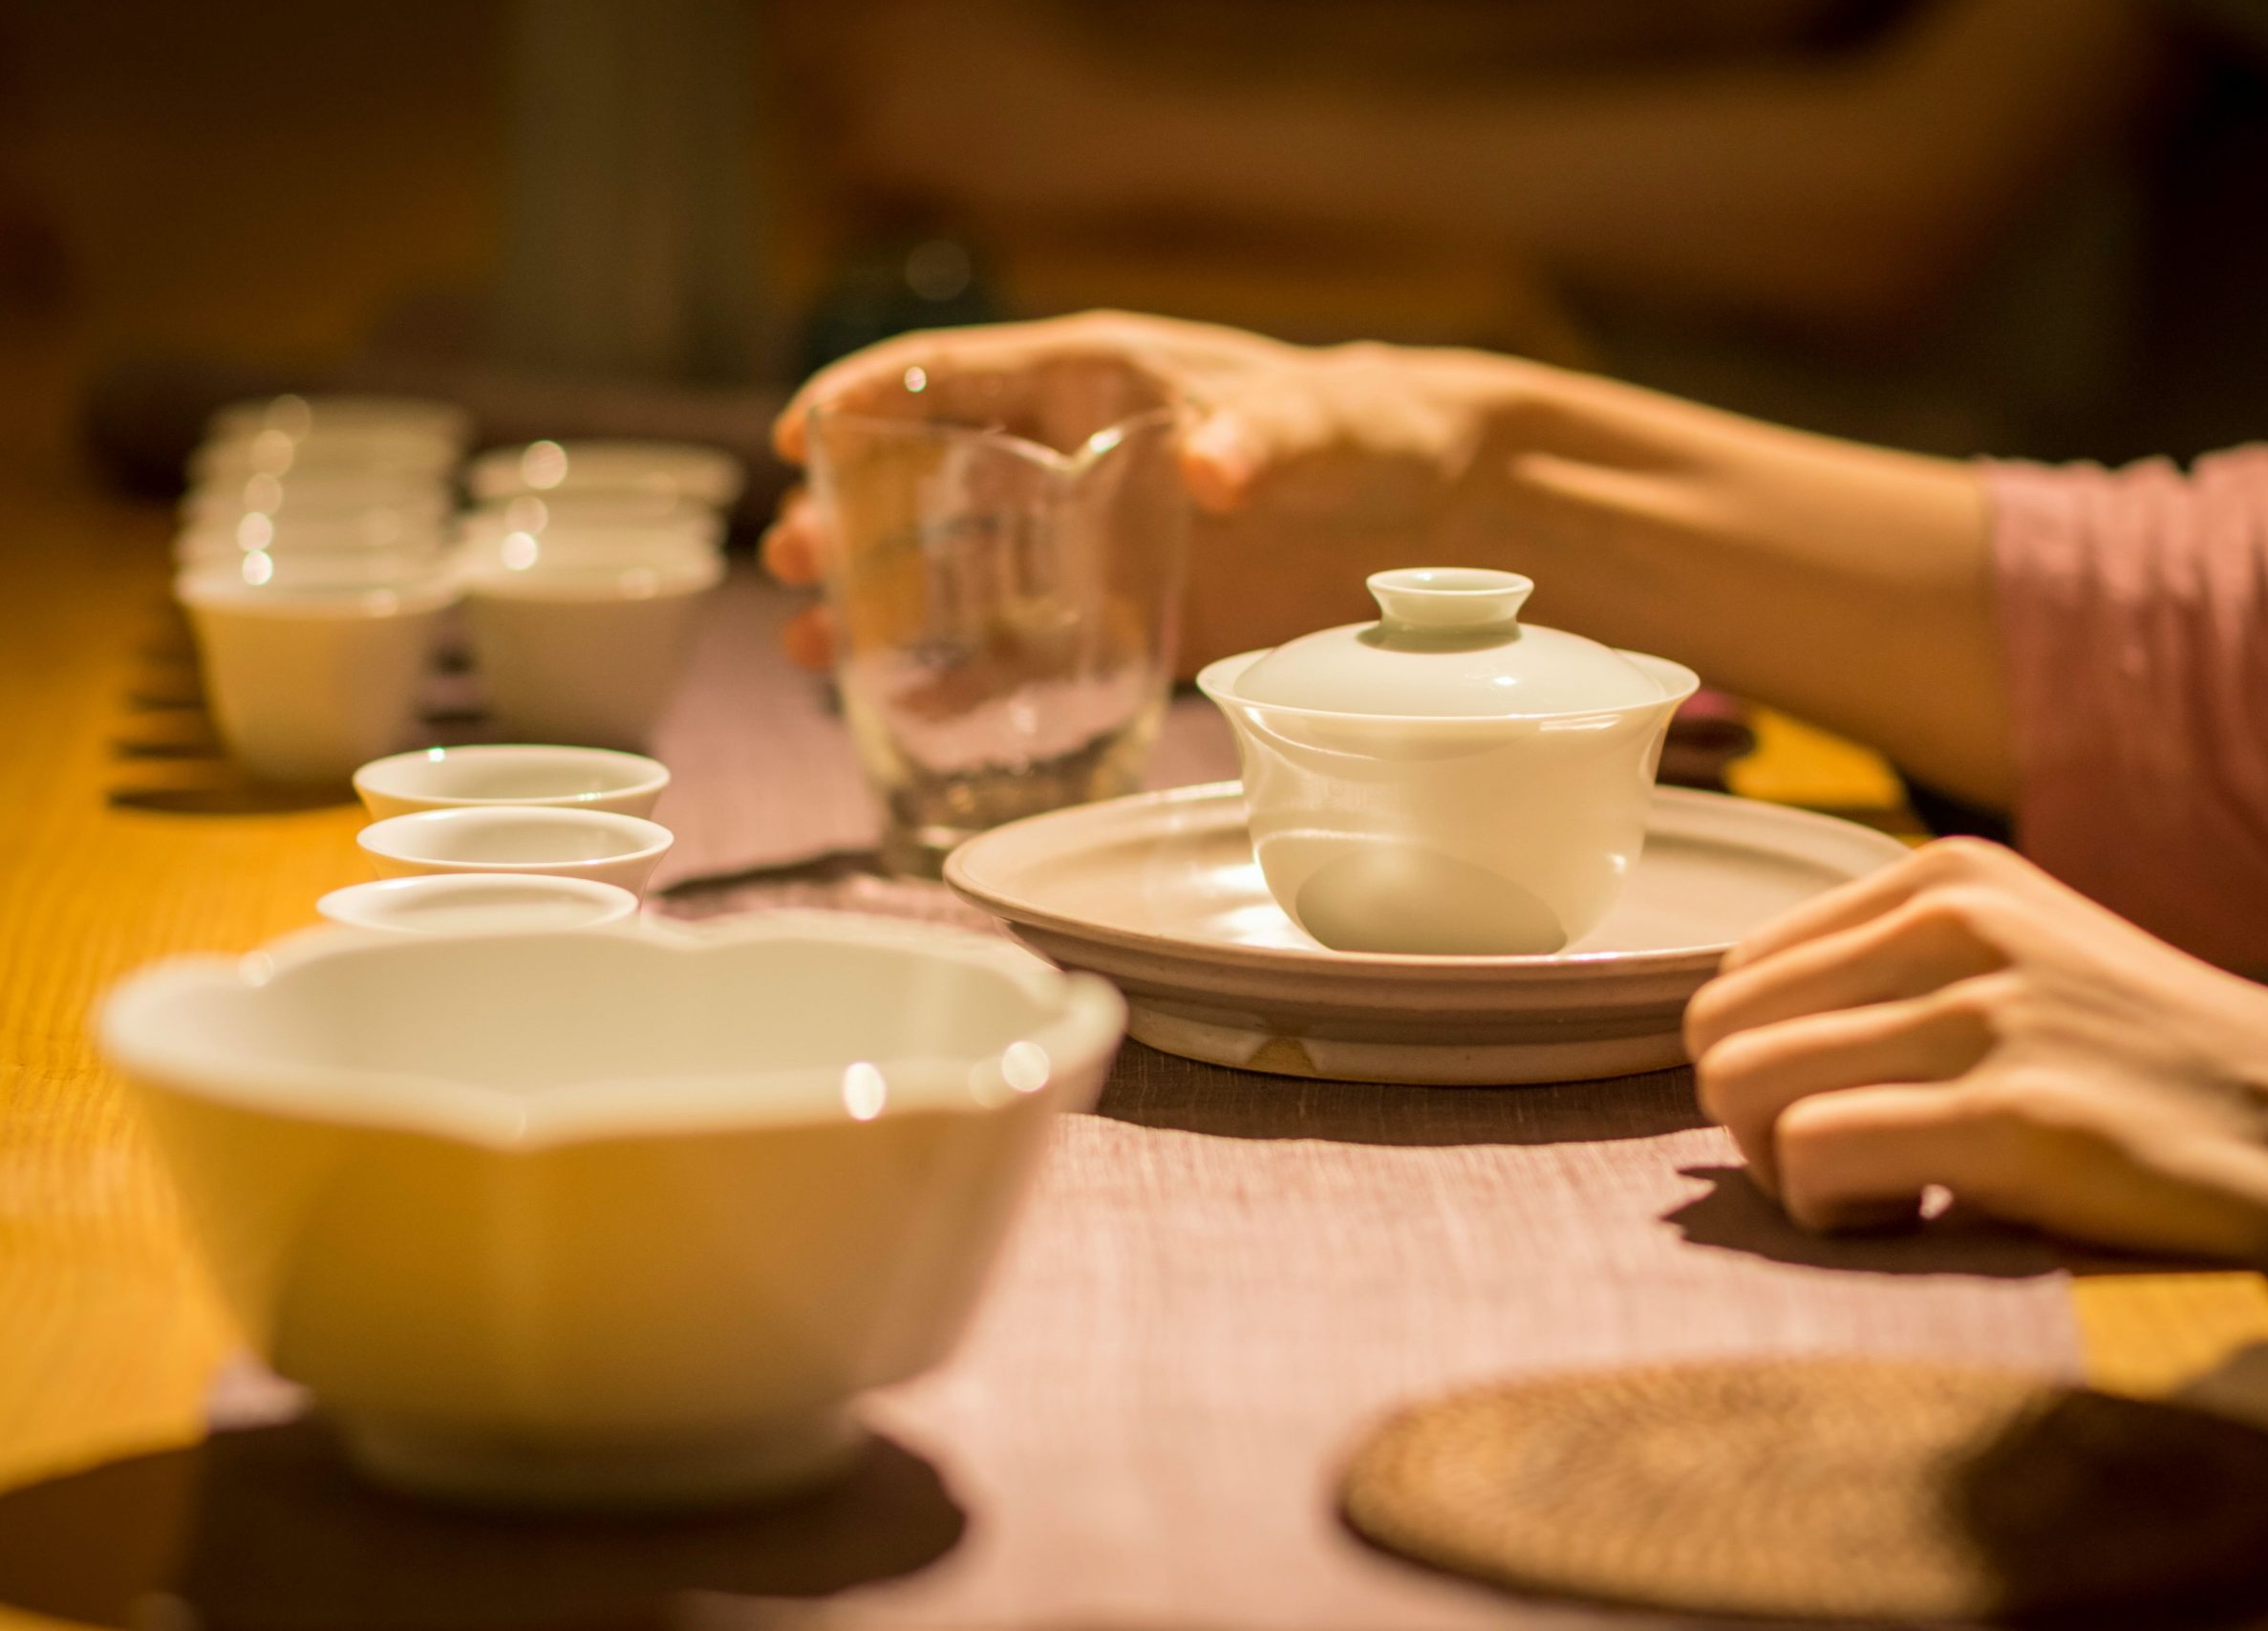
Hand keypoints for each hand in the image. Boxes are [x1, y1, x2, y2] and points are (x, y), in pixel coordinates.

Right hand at [763, 312, 1515, 672]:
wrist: (1443, 506)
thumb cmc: (1380, 431)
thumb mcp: (1329, 426)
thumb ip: (1267, 440)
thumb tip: (1208, 466)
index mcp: (1102, 380)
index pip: (956, 371)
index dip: (865, 395)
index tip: (796, 439)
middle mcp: (1077, 453)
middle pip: (932, 477)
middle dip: (851, 517)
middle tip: (790, 562)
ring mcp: (1096, 538)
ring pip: (964, 567)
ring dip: (887, 603)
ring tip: (814, 647)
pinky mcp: (1131, 612)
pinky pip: (1031, 646)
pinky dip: (972, 677)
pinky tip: (918, 711)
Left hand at [1684, 837, 2267, 1302]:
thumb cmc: (2160, 1077)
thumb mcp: (2022, 970)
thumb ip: (1889, 982)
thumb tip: (1729, 1052)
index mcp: (1943, 878)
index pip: (1736, 973)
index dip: (1764, 1068)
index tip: (1845, 1115)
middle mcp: (1952, 918)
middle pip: (1717, 1031)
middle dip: (1753, 1124)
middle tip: (1853, 1171)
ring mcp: (1985, 1010)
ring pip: (1742, 1087)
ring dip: (1788, 1172)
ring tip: (1892, 1194)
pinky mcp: (2014, 1113)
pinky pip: (1813, 1154)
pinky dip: (1832, 1210)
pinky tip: (1920, 1218)